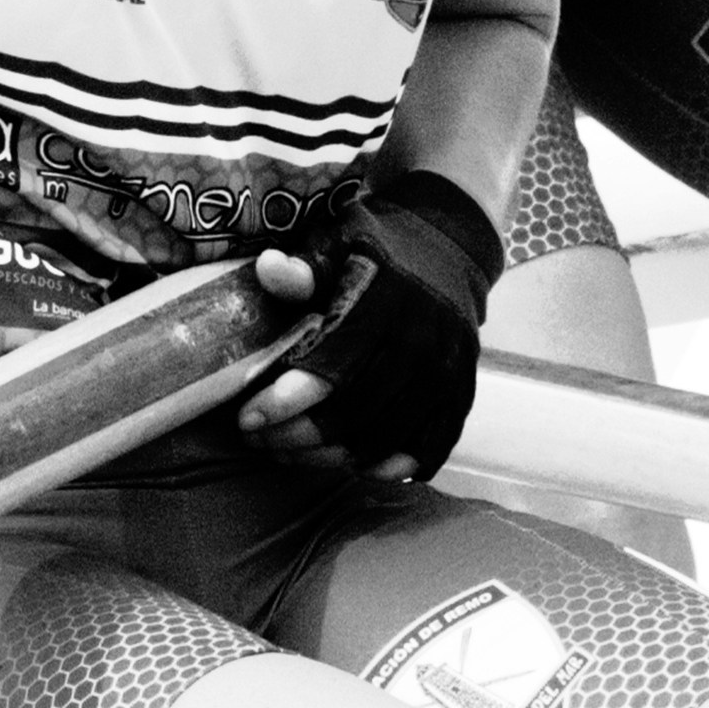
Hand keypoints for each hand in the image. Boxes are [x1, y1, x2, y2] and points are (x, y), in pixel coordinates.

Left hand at [244, 166, 504, 480]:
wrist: (449, 245)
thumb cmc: (377, 245)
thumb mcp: (337, 240)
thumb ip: (305, 267)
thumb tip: (268, 270)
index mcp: (390, 298)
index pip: (334, 366)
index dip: (287, 400)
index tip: (247, 418)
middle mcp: (425, 338)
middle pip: (355, 412)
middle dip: (297, 437)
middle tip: (258, 440)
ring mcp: (449, 372)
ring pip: (384, 439)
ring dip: (329, 457)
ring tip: (288, 453)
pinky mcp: (461, 395)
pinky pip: (426, 451)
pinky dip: (386, 467)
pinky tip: (347, 463)